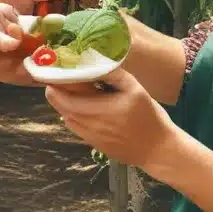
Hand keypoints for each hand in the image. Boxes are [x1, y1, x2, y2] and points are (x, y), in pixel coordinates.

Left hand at [43, 67, 178, 172]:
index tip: (53, 75)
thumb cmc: (149, 117)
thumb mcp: (136, 89)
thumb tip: (94, 61)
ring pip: (67, 119)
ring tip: (71, 92)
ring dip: (64, 105)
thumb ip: (113, 74)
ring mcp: (91, 137)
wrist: (159, 150)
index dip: (54, 87)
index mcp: (101, 109)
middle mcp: (92, 125)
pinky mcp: (94, 145)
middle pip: (62, 108)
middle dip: (56, 94)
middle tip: (59, 80)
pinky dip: (73, 116)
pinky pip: (76, 128)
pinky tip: (84, 109)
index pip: (65, 99)